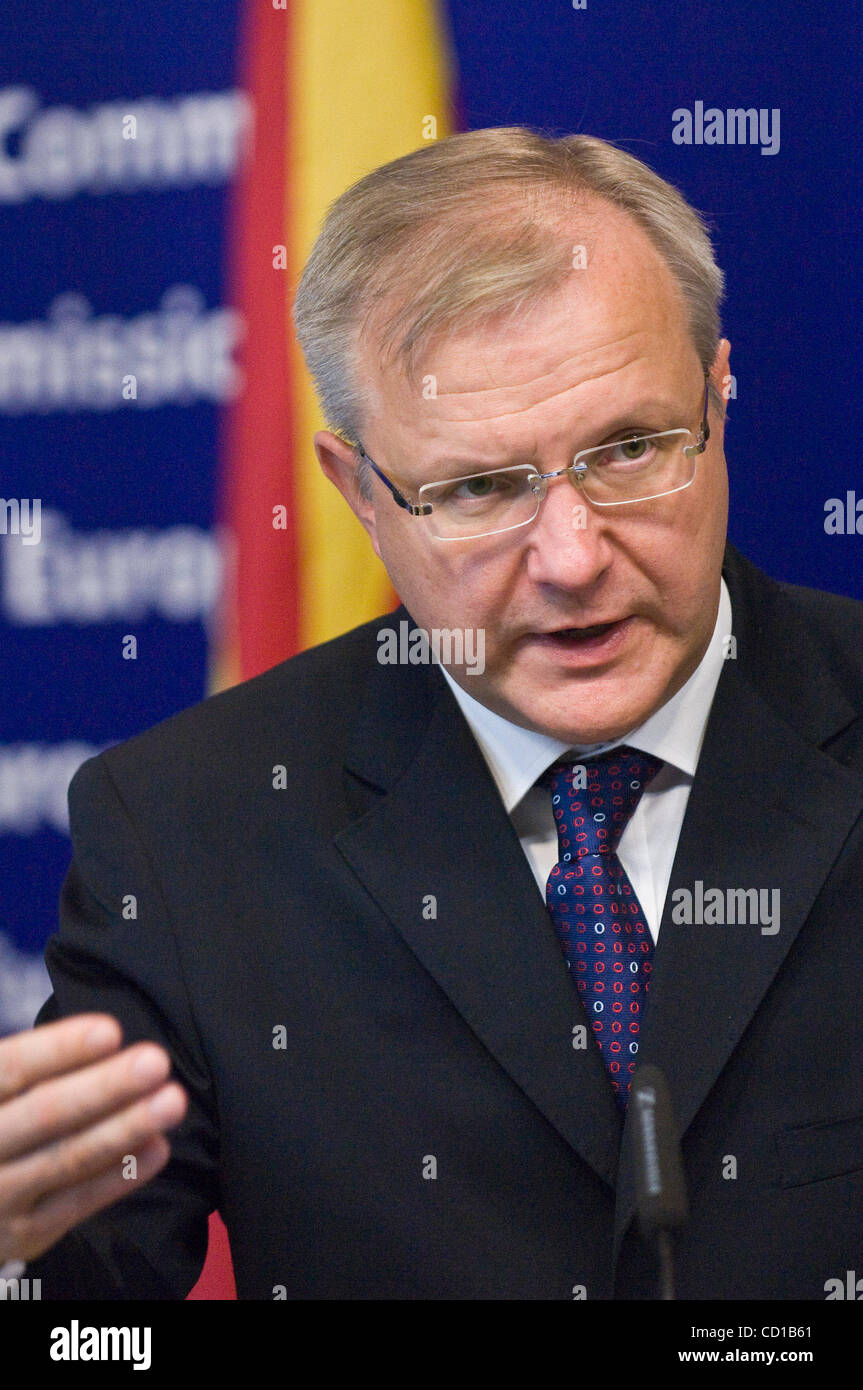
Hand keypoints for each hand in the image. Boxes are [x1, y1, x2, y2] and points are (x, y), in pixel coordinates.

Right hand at [0, 1013, 186, 1263]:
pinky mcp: (24, 1234)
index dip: (58, 1050)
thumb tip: (105, 1039)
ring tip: (172, 1100)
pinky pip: (78, 1203)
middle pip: (43, 1115)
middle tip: (156, 1061)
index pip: (10, 1070)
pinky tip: (158, 1147)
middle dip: (103, 1088)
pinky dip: (120, 1175)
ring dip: (125, 1128)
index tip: (110, 1031)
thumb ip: (27, 1068)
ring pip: (67, 1159)